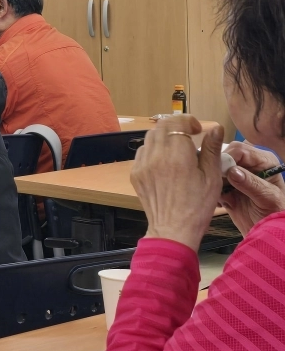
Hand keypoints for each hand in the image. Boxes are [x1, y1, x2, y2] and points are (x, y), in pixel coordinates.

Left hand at [131, 114, 223, 250]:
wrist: (173, 229)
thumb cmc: (197, 206)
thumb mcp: (212, 178)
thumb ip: (212, 150)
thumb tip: (215, 128)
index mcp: (177, 156)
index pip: (176, 123)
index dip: (187, 121)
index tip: (196, 128)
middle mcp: (156, 157)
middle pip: (161, 126)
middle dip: (175, 125)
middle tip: (188, 133)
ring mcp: (142, 165)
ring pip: (150, 138)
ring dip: (163, 136)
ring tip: (177, 148)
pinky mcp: (135, 173)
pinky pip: (142, 152)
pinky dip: (153, 149)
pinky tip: (164, 160)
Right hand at [219, 141, 284, 235]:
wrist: (267, 231)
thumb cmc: (275, 214)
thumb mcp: (268, 198)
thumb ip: (252, 184)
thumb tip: (232, 171)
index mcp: (263, 160)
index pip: (240, 150)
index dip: (227, 157)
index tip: (219, 172)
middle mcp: (249, 163)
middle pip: (225, 154)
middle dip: (218, 168)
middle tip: (215, 185)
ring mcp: (236, 173)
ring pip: (215, 167)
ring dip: (214, 180)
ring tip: (218, 196)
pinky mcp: (226, 184)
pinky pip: (212, 180)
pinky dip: (212, 190)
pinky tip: (219, 202)